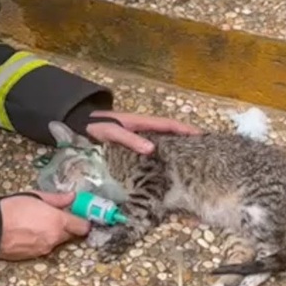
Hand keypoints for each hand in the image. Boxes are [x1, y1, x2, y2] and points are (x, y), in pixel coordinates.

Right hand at [0, 191, 90, 260]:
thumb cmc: (10, 209)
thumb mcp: (34, 197)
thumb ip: (56, 199)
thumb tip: (71, 197)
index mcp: (58, 221)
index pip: (83, 226)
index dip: (83, 220)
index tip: (78, 214)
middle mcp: (54, 238)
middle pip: (71, 235)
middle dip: (67, 226)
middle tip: (55, 216)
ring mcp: (44, 249)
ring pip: (56, 241)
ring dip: (53, 233)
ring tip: (37, 222)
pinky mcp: (34, 256)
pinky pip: (44, 247)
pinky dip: (41, 240)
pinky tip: (29, 231)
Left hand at [86, 111, 200, 154]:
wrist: (82, 123)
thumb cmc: (97, 126)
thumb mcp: (112, 132)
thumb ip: (130, 139)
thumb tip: (152, 149)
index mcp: (143, 122)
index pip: (170, 124)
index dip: (186, 129)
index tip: (203, 136)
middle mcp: (144, 126)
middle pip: (171, 131)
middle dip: (187, 138)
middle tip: (203, 150)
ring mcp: (140, 133)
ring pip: (164, 138)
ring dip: (177, 145)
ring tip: (191, 158)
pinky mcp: (134, 141)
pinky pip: (154, 145)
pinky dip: (164, 151)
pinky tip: (167, 163)